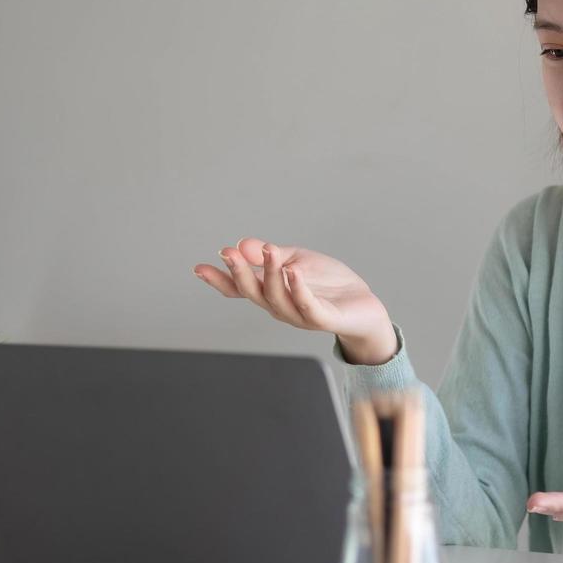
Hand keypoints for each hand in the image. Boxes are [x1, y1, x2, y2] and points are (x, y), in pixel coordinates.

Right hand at [193, 237, 392, 346]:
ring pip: (277, 298)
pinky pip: (307, 306)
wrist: (363, 306)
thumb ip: (271, 255)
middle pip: (253, 293)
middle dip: (240, 273)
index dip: (219, 280)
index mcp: (270, 292)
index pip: (239, 289)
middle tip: (229, 254)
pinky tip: (293, 273)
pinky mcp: (323, 318)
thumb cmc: (329, 285)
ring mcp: (299, 314)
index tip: (199, 267)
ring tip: (269, 252)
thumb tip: (243, 244)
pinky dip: (298, 290)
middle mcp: (279, 306)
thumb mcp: (297, 260)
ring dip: (271, 274)